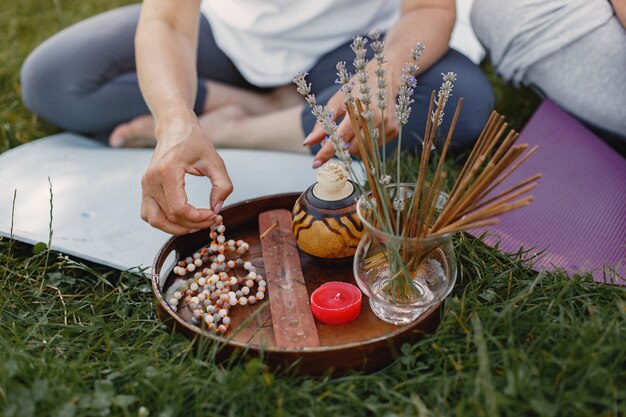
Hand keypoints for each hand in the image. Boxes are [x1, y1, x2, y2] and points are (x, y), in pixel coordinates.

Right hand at [140, 114, 232, 234]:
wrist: (175, 128)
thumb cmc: (195, 143)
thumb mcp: (216, 162)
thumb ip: (222, 186)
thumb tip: (216, 210)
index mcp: (167, 170)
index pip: (179, 209)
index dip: (198, 219)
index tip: (214, 215)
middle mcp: (151, 179)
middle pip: (170, 217)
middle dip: (193, 224)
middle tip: (211, 220)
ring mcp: (145, 185)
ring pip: (156, 220)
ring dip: (177, 228)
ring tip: (197, 223)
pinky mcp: (144, 189)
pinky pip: (149, 215)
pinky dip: (165, 223)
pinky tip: (183, 219)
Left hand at [304, 61, 400, 167]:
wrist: (385, 75)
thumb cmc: (355, 89)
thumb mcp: (336, 102)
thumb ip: (322, 124)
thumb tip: (308, 143)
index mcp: (358, 108)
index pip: (340, 137)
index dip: (326, 151)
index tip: (315, 164)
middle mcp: (374, 117)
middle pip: (352, 148)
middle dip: (341, 148)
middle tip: (337, 139)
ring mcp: (387, 124)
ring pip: (364, 150)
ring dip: (353, 146)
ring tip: (353, 130)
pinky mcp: (394, 129)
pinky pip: (375, 147)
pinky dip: (366, 143)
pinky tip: (366, 128)